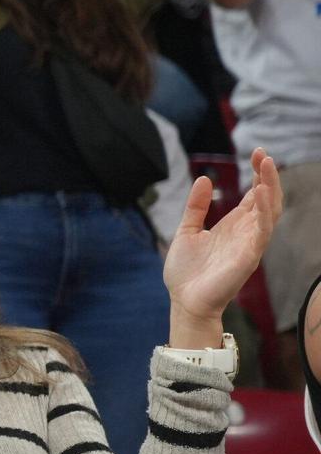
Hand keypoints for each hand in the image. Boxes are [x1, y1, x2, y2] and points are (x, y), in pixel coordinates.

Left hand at [163, 148, 281, 327]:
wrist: (183, 300)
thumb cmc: (187, 271)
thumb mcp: (187, 230)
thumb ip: (196, 207)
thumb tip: (205, 179)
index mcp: (234, 225)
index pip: (254, 195)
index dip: (258, 174)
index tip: (256, 152)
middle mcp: (247, 232)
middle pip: (267, 199)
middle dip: (267, 176)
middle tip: (262, 154)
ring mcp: (250, 244)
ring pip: (270, 212)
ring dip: (271, 188)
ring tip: (266, 166)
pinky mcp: (249, 257)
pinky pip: (262, 232)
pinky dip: (264, 212)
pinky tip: (260, 194)